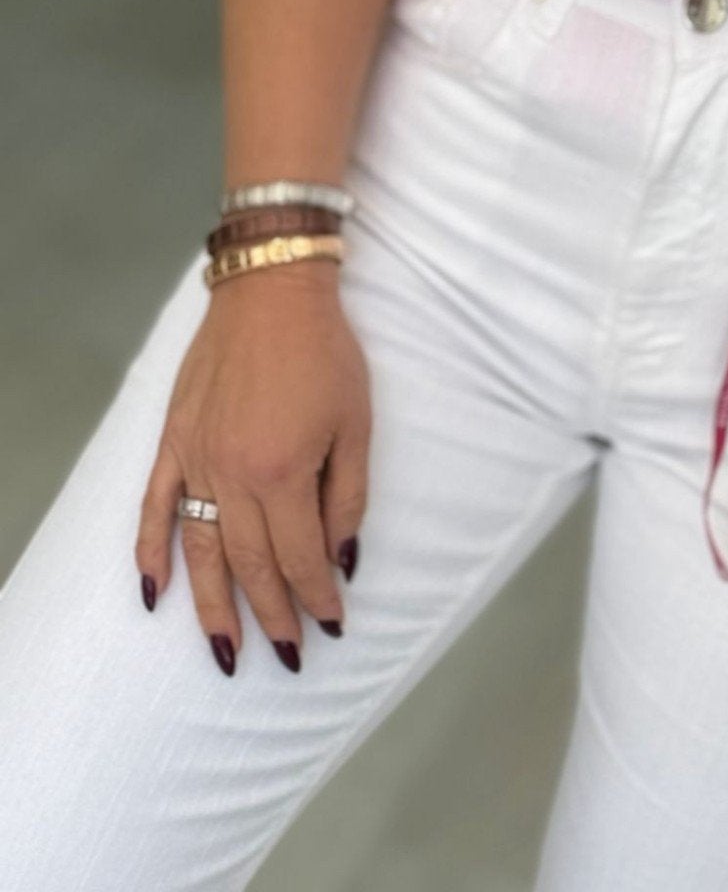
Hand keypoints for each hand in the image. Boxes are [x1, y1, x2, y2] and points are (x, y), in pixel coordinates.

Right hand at [134, 259, 369, 675]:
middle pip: (250, 566)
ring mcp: (196, 461)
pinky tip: (154, 594)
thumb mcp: (357, 423)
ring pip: (200, 552)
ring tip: (227, 652)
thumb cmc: (325, 353)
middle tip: (290, 655)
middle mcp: (232, 476)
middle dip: (272, 616)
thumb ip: (348, 496)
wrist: (273, 290)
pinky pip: (154, 508)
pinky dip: (151, 553)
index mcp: (283, 473)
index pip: (300, 556)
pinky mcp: (173, 442)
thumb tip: (341, 558)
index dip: (317, 596)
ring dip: (212, 608)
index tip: (332, 624)